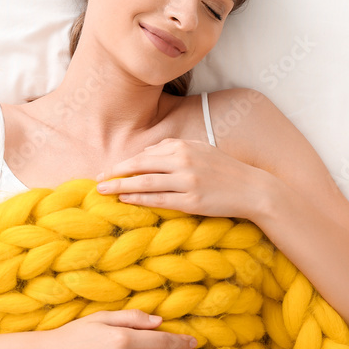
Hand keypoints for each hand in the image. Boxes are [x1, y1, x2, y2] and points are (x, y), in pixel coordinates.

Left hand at [95, 137, 266, 218]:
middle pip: (140, 166)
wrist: (252, 189)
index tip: (107, 170)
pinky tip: (126, 200)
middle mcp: (183, 161)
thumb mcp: (201, 150)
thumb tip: (149, 153)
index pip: (146, 155)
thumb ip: (175, 148)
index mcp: (183, 147)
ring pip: (145, 183)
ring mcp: (187, 182)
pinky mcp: (192, 201)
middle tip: (97, 180)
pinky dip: (139, 199)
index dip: (124, 163)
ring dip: (121, 187)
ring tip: (103, 191)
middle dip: (116, 173)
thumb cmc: (224, 170)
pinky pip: (159, 200)